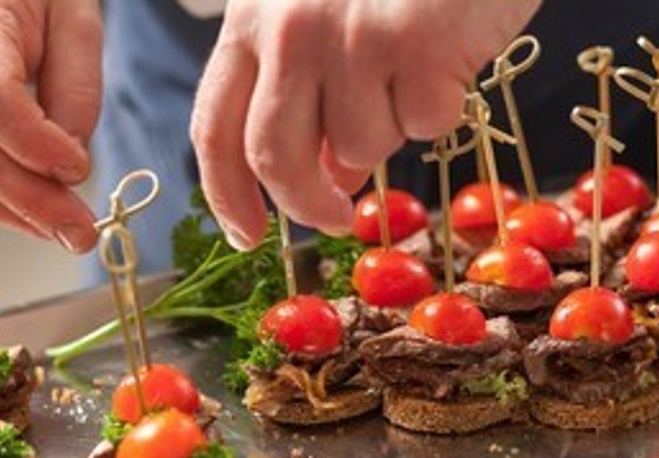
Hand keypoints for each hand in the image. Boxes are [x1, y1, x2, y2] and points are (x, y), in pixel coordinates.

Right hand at [0, 0, 102, 251]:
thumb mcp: (75, 16)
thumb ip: (77, 86)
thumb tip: (71, 165)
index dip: (37, 147)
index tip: (80, 170)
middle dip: (35, 204)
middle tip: (84, 234)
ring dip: (21, 216)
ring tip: (69, 235)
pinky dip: (4, 205)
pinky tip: (41, 216)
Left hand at [191, 0, 540, 248]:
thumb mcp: (322, 17)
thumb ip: (304, 97)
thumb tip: (324, 182)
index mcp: (252, 21)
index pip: (214, 129)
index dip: (226, 196)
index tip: (246, 236)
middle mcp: (290, 30)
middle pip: (273, 160)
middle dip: (306, 207)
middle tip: (334, 221)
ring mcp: (351, 37)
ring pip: (357, 147)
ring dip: (389, 129)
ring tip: (410, 66)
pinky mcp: (416, 45)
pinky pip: (423, 123)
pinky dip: (439, 104)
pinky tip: (444, 52)